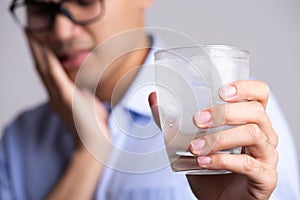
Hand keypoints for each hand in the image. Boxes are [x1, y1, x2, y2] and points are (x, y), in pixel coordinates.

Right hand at [26, 32, 110, 154]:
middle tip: (29, 31)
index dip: (41, 56)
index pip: (47, 72)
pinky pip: (55, 76)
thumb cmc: (93, 126)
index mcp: (58, 97)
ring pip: (44, 68)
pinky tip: (46, 49)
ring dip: (38, 50)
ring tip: (32, 34)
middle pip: (41, 67)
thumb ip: (83, 93)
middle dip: (35, 48)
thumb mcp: (87, 105)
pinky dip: (49, 61)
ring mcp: (59, 97)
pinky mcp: (67, 98)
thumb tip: (86, 83)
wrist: (93, 143)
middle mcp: (54, 96)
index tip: (39, 41)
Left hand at [149, 80, 277, 199]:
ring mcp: (267, 155)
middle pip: (255, 111)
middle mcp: (264, 134)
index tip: (221, 91)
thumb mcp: (190, 139)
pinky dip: (222, 160)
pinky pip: (248, 164)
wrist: (217, 198)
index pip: (259, 93)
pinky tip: (203, 162)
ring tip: (195, 146)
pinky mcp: (265, 176)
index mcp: (251, 119)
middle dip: (224, 113)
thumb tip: (154, 98)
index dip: (245, 87)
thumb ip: (174, 120)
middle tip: (198, 119)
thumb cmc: (211, 167)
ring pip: (252, 134)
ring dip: (219, 138)